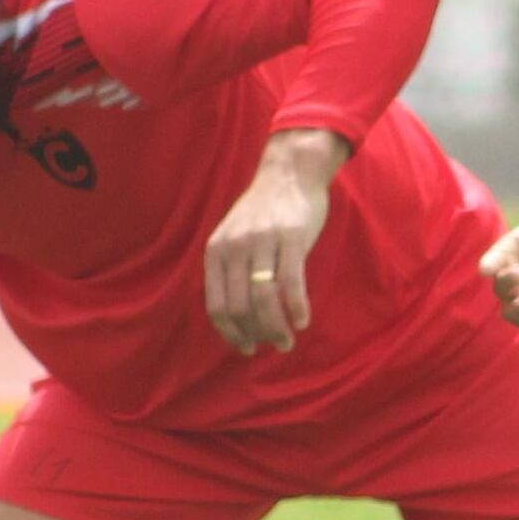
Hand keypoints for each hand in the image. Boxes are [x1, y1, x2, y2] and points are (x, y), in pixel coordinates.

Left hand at [204, 130, 345, 354]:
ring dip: (276, 328)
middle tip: (273, 345)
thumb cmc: (263, 211)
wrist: (289, 172)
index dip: (231, 333)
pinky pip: (291, 284)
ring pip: (264, 300)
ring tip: (287, 341)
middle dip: (256, 335)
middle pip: (241, 307)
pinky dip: (296, 309)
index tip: (246, 346)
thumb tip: (238, 318)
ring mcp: (263, 242)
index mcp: (216, 251)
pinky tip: (302, 321)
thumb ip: (230, 270)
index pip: (217, 305)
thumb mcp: (233, 237)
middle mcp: (235, 248)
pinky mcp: (291, 238)